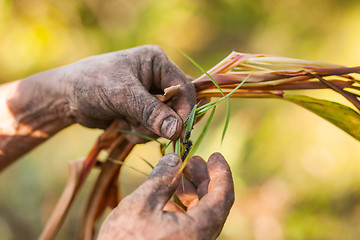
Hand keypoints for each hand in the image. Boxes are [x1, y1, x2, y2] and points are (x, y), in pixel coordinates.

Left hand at [62, 45, 195, 140]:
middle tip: (147, 129)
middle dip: (165, 121)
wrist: (66, 97)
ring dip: (150, 129)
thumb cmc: (92, 84)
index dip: (185, 110)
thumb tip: (176, 130)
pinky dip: (141, 133)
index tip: (178, 131)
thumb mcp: (122, 94)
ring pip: (167, 120)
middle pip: (179, 105)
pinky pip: (154, 128)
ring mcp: (150, 95)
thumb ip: (151, 111)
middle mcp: (158, 77)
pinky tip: (124, 127)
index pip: (185, 87)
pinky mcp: (142, 111)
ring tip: (128, 125)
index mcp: (157, 62)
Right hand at [97, 153, 234, 239]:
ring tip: (179, 173)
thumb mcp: (141, 204)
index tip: (216, 156)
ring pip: (201, 213)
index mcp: (197, 230)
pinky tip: (168, 194)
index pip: (222, 196)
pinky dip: (183, 204)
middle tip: (193, 160)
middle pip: (213, 203)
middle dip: (204, 178)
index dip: (221, 173)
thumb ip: (162, 179)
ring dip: (193, 190)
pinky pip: (190, 223)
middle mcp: (200, 239)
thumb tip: (175, 158)